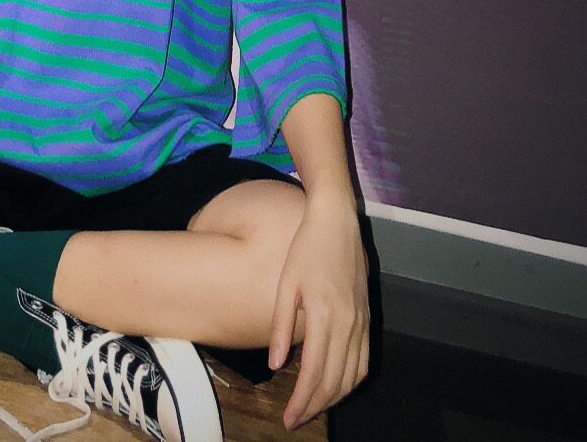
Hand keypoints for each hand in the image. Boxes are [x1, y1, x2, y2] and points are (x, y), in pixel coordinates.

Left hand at [268, 190, 369, 429]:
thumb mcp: (286, 284)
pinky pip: (363, 360)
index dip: (302, 401)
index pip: (314, 373)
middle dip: (315, 406)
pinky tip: (337, 386)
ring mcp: (362, 321)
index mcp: (325, 316)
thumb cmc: (306, 248)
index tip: (288, 418)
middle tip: (295, 420)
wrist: (337, 222)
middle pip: (335, 381)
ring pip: (353, 375)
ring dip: (334, 397)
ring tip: (313, 407)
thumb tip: (274, 366)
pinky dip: (351, 380)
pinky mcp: (367, 317)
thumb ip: (280, 325)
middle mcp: (348, 323)